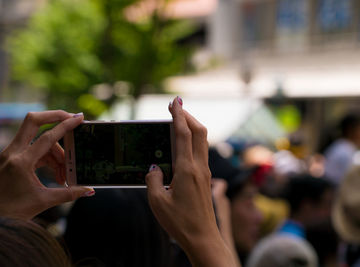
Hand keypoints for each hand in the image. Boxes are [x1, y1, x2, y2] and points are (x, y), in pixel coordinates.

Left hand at [0, 110, 94, 219]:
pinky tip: (57, 172)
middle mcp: (14, 152)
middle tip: (73, 119)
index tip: (79, 118)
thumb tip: (88, 191)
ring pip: (39, 139)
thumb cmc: (10, 209)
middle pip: (34, 121)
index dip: (66, 126)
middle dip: (55, 116)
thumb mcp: (42, 202)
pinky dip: (48, 157)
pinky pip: (35, 149)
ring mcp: (12, 153)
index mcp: (21, 162)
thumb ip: (67, 194)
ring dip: (56, 151)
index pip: (47, 137)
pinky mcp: (13, 157)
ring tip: (65, 173)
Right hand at [145, 97, 235, 266]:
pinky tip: (183, 145)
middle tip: (176, 106)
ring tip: (178, 121)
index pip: (184, 135)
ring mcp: (205, 173)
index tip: (175, 101)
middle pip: (199, 132)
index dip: (179, 115)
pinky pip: (201, 152)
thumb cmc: (180, 222)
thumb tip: (154, 167)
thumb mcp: (157, 202)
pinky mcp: (206, 179)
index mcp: (187, 170)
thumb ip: (153, 179)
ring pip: (203, 141)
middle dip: (188, 116)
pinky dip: (193, 141)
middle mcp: (200, 167)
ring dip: (192, 127)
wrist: (203, 238)